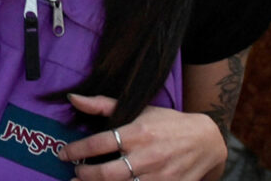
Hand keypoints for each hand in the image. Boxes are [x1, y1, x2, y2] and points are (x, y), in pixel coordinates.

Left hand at [58, 94, 226, 180]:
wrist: (206, 142)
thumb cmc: (167, 123)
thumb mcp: (138, 110)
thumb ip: (103, 105)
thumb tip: (73, 98)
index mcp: (137, 133)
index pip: (99, 143)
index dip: (77, 150)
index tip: (64, 154)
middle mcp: (147, 156)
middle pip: (108, 173)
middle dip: (85, 175)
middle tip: (75, 173)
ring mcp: (158, 176)